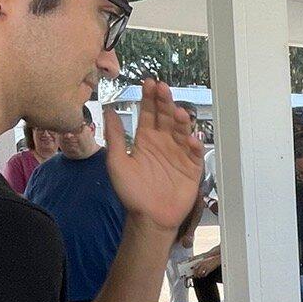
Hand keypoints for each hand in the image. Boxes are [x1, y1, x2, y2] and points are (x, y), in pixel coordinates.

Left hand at [104, 82, 203, 233]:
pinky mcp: (192, 168)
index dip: (149, 98)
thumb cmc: (132, 192)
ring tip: (178, 113)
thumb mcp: (117, 163)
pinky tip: (192, 140)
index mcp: (146, 140)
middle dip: (165, 102)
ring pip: (183, 131)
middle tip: (163, 89)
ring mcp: (179, 154)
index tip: (149, 83)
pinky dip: (195, 145)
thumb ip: (115, 137)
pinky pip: (196, 153)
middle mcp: (164, 143)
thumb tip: (106, 111)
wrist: (149, 218)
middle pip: (166, 117)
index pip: (149, 113)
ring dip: (181, 121)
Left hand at [191, 247, 221, 278]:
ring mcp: (206, 267)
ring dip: (199, 276)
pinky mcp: (209, 270)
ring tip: (200, 276)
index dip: (193, 271)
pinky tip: (204, 276)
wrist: (216, 259)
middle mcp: (202, 265)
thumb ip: (199, 263)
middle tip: (196, 276)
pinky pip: (205, 274)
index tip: (193, 273)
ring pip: (200, 274)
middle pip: (196, 271)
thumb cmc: (210, 259)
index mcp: (200, 262)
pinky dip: (204, 276)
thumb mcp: (204, 260)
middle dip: (196, 275)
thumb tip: (195, 267)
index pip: (194, 268)